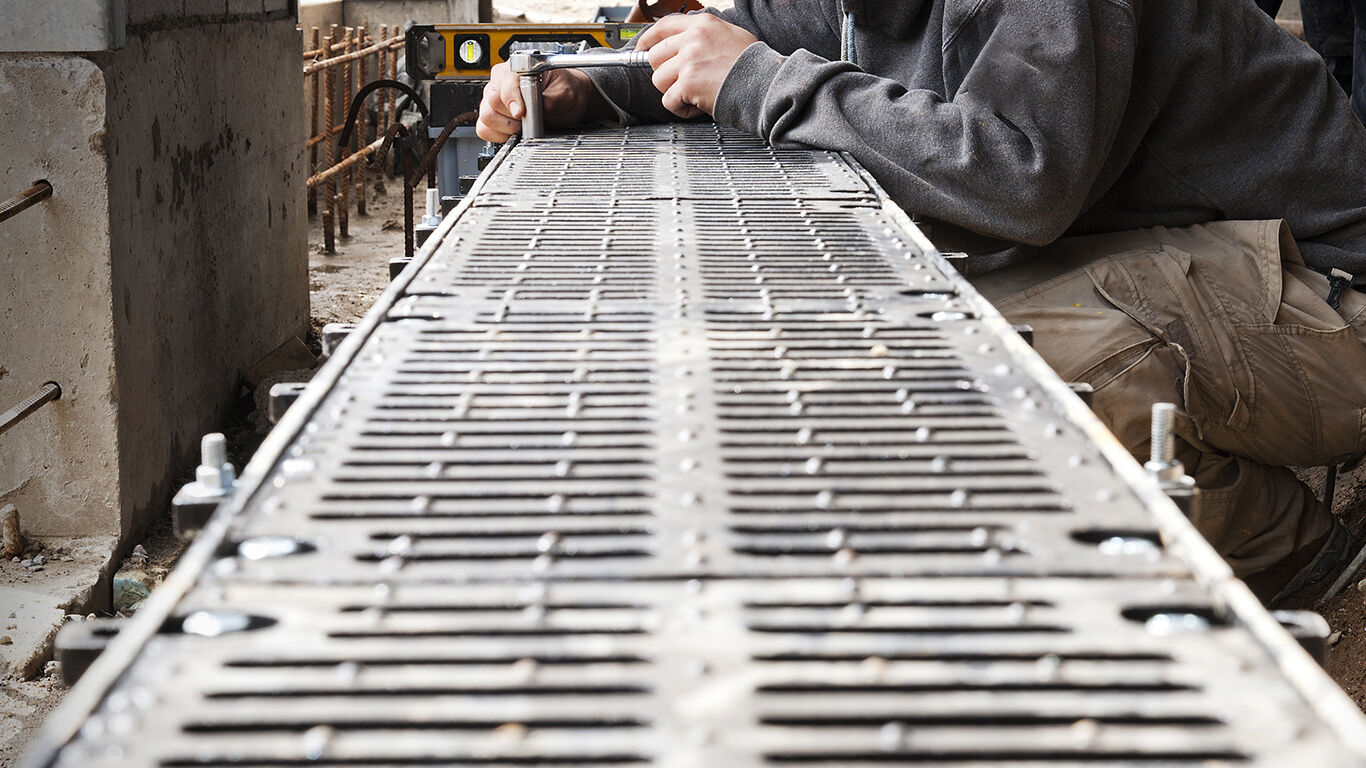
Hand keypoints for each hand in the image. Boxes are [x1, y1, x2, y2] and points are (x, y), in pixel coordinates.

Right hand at [476, 63, 608, 142]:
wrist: (566, 100)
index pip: (505, 81)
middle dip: (510, 115)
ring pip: (486, 114)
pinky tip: (511, 133)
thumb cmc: (564, 90)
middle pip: (492, 99)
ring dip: (504, 126)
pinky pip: (483, 128)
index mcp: (518, 68)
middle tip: (527, 121)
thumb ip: (552, 98)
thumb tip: (543, 106)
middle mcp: (502, 81)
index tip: (521, 113)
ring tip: (522, 127)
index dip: (512, 98)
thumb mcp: (565, 92)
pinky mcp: (493, 115)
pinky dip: (496, 134)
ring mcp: (494, 98)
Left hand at [636, 13, 757, 117]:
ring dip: (673, 92)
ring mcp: (689, 60)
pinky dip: (681, 109)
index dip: (648, 40)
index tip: (642, 49)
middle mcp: (693, 39)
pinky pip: (668, 101)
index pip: (663, 26)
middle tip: (683, 83)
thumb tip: (683, 45)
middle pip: (655, 56)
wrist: (766, 84)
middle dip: (666, 73)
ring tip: (695, 94)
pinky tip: (698, 106)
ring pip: (658, 80)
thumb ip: (705, 37)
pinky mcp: (688, 83)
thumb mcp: (730, 36)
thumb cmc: (753, 66)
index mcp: (703, 25)